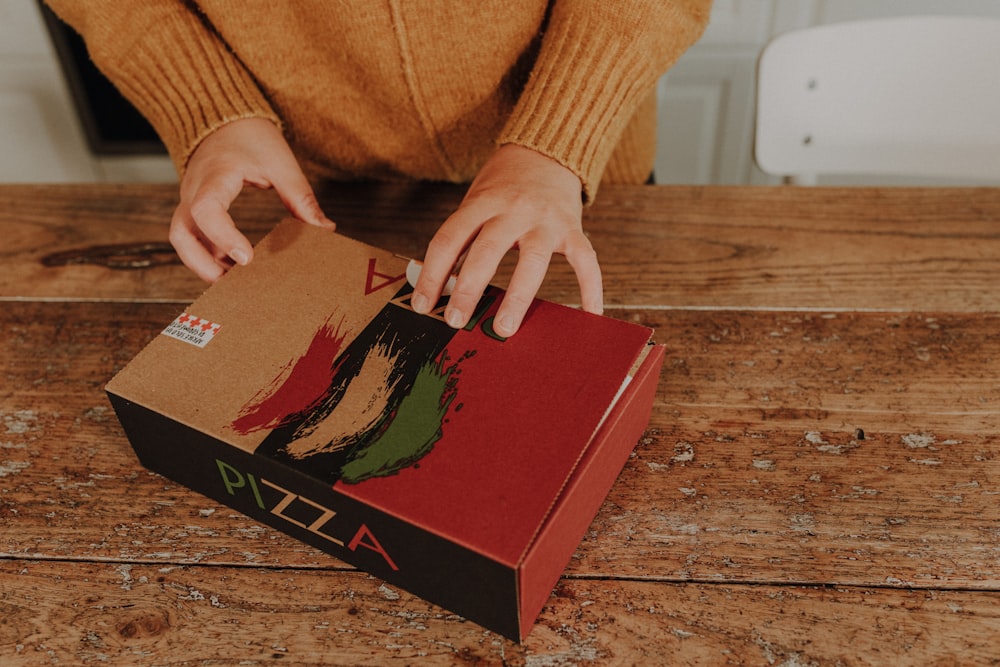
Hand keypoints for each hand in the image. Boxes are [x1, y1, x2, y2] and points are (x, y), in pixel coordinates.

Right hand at [170, 117, 334, 281]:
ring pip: (181, 239)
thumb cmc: (251, 138)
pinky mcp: (193, 207)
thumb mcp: (281, 163)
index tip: (247, 258)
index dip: (224, 237)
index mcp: (216, 174)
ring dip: (202, 263)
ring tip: (234, 280)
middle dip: (202, 264)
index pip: (207, 210)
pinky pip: (192, 236)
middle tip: (233, 282)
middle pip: (181, 233)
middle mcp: (194, 189)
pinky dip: (207, 255)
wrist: (224, 119)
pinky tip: (231, 267)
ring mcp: (189, 199)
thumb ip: (301, 197)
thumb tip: (325, 230)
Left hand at [411, 144, 602, 336]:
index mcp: (482, 202)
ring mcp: (546, 220)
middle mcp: (514, 209)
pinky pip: (585, 261)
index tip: (423, 305)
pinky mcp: (572, 228)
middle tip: (455, 321)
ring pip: (533, 261)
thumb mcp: (475, 201)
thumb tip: (440, 286)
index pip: (450, 240)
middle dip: (468, 290)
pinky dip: (590, 289)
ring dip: (517, 298)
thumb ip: (463, 239)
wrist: (546, 151)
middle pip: (487, 252)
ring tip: (504, 328)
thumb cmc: (503, 185)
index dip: (432, 274)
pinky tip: (589, 315)